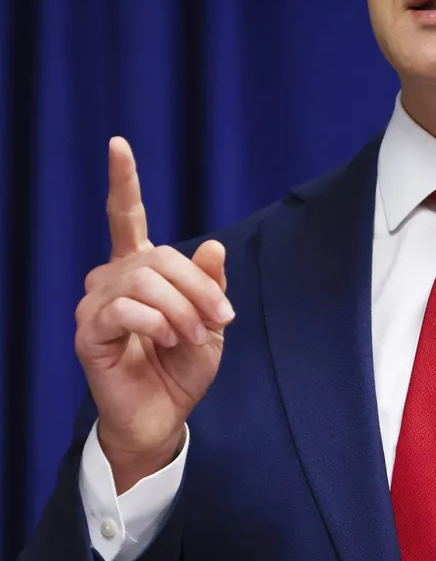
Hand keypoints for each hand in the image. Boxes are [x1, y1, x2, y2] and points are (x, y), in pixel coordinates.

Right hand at [74, 137, 233, 492]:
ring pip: (145, 281)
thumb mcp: (210, 320)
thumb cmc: (183, 368)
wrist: (164, 415)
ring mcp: (96, 304)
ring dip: (182, 310)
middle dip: (199, 288)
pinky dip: (157, 323)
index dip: (124, 182)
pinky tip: (166, 341)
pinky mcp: (89, 332)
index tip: (119, 144)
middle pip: (159, 257)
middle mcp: (112, 279)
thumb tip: (212, 247)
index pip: (127, 217)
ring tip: (191, 337)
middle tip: (220, 321)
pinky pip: (125, 309)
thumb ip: (208, 284)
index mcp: (140, 270)